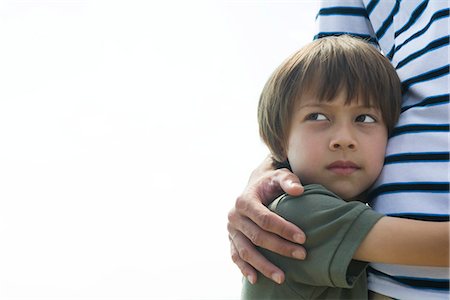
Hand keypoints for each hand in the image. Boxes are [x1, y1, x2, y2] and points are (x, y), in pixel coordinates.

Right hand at [227, 156, 305, 283]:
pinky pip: (236, 257)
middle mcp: (234, 216)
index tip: (303, 238)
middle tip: (302, 255)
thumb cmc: (270, 184)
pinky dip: (245, 269)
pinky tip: (256, 280)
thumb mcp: (279, 176)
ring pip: (246, 251)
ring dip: (263, 266)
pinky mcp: (231, 240)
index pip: (265, 218)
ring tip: (282, 278)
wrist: (254, 189)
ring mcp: (231, 230)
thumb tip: (298, 190)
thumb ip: (288, 180)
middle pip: (257, 237)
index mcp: (244, 200)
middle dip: (280, 248)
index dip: (283, 229)